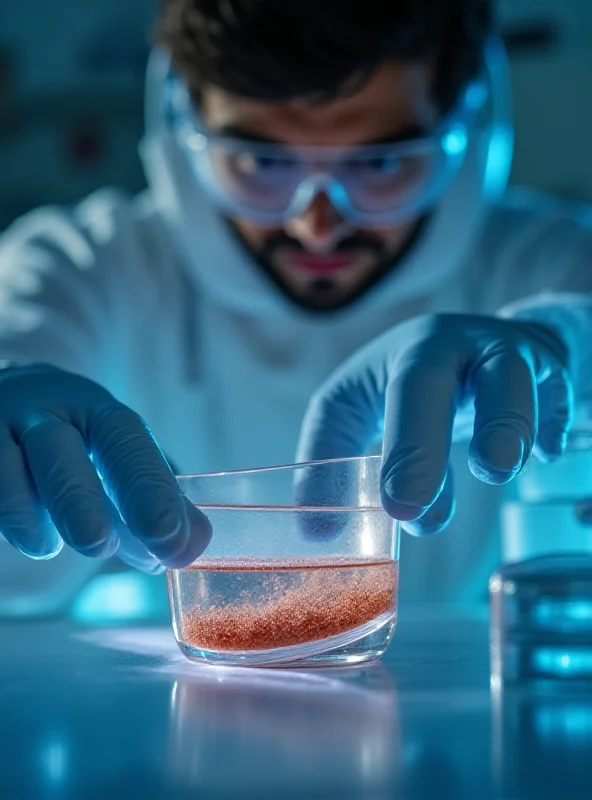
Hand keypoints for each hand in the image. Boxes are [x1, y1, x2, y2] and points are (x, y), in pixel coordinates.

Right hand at [0, 364, 210, 569]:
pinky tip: (31, 536)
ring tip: (49, 548)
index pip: (126, 442)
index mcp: (98, 411)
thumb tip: (190, 545)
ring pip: (6, 469)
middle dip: (81, 502)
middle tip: (101, 547)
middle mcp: (44, 413)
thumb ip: (156, 498)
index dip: (150, 489)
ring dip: (29, 517)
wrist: (8, 396)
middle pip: (59, 451)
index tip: (173, 538)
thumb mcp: (118, 455)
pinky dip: (7, 517)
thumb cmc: (78, 440)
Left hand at [298, 314, 572, 534]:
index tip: (399, 509)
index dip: (410, 448)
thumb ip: (331, 455)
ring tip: (493, 470)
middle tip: (447, 498)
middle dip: (476, 432)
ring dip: (512, 432)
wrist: (469, 342)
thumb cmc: (400, 382)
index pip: (413, 391)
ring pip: (526, 384)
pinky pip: (561, 398)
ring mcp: (517, 355)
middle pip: (485, 376)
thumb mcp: (355, 403)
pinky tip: (544, 452)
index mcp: (416, 350)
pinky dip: (554, 427)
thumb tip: (317, 533)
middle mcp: (471, 344)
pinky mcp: (551, 374)